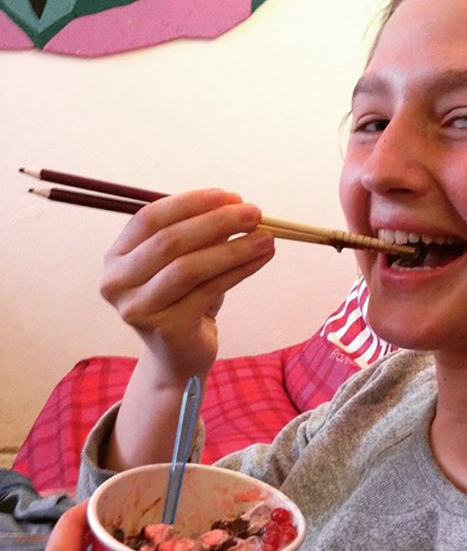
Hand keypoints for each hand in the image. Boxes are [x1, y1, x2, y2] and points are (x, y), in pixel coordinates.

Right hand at [100, 189, 274, 380]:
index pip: (150, 218)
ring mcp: (138, 308)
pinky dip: (240, 271)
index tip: (231, 196)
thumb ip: (200, 235)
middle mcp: (117, 282)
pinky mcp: (165, 328)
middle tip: (255, 212)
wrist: (180, 355)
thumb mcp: (186, 262)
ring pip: (190, 267)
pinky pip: (209, 291)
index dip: (191, 203)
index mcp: (116, 257)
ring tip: (267, 237)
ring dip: (234, 248)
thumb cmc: (184, 300)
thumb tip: (238, 206)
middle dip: (217, 222)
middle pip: (170, 241)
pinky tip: (262, 259)